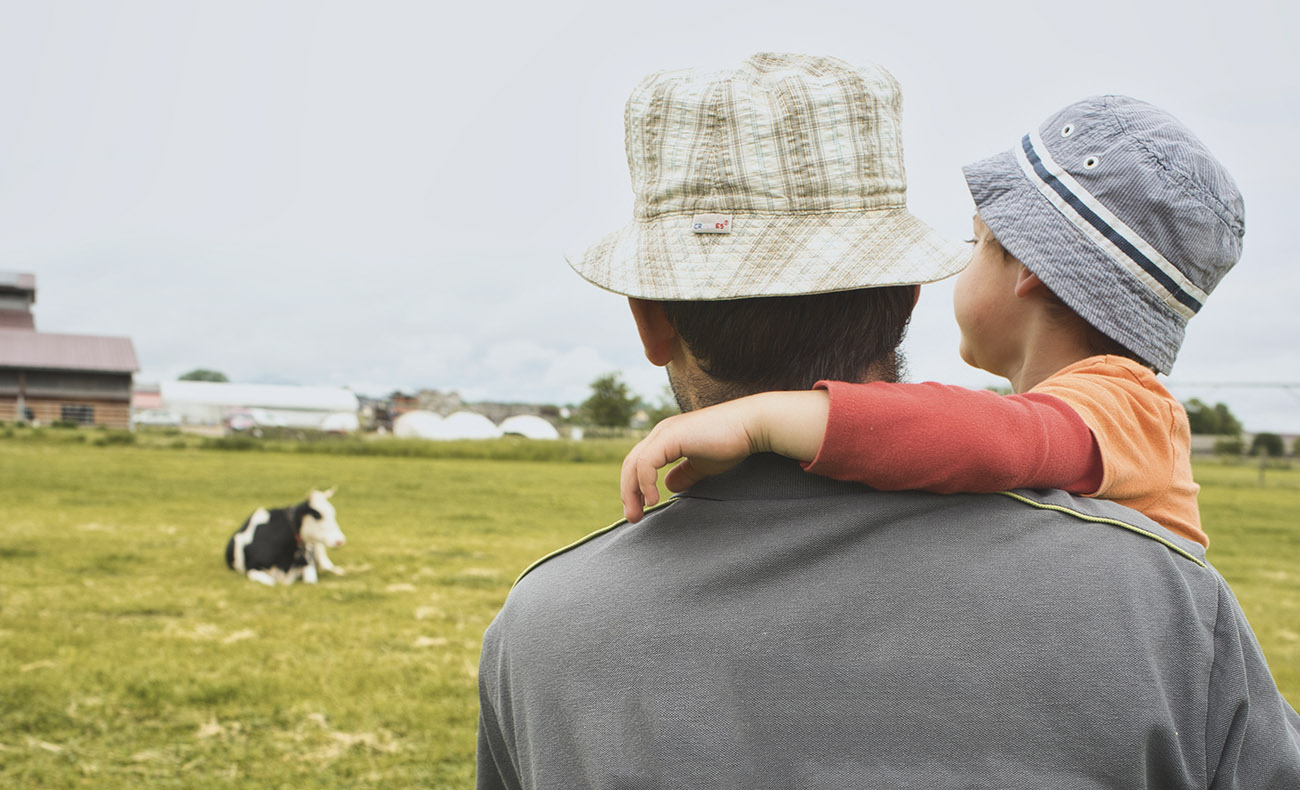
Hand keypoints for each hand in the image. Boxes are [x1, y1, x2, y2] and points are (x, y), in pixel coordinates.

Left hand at [620, 402, 761, 522]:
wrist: (750, 425)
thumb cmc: (731, 443)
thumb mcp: (702, 464)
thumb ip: (685, 474)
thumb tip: (669, 486)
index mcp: (666, 438)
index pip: (640, 463)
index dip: (635, 486)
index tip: (641, 508)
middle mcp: (661, 432)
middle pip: (631, 464)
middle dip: (628, 492)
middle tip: (633, 517)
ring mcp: (664, 433)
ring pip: (634, 464)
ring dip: (632, 491)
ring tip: (638, 513)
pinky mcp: (670, 437)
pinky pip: (647, 462)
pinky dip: (645, 482)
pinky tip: (654, 500)